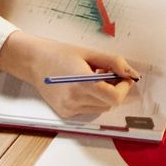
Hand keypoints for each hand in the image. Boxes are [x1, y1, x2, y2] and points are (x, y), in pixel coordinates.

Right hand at [0, 29, 138, 115]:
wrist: (33, 62)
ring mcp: (69, 109)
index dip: (124, 88)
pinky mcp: (65, 113)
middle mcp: (75, 100)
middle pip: (110, 103)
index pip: (114, 97)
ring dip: (104, 95)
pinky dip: (92, 99)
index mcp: (82, 83)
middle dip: (115, 89)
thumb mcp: (89, 52)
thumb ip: (113, 62)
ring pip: (101, 107)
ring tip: (94, 78)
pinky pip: (89, 109)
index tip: (124, 77)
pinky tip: (83, 86)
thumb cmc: (60, 53)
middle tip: (108, 73)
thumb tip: (132, 73)